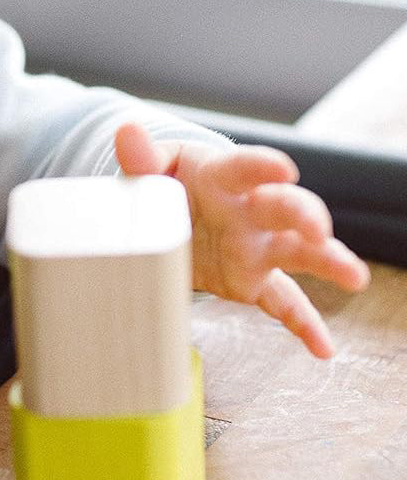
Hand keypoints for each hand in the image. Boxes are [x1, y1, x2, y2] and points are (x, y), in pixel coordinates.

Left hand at [114, 123, 370, 358]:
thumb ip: (142, 156)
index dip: (263, 167)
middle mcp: (249, 210)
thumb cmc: (168, 183)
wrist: (172, 216)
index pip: (245, 168)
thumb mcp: (152, 168)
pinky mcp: (254, 280)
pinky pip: (283, 303)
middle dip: (303, 214)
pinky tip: (323, 348)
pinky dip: (303, 325)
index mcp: (223, 177)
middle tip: (317, 228)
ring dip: (327, 261)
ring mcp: (256, 247)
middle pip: (283, 208)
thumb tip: (126, 131)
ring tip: (353, 276)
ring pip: (297, 253)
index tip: (283, 168)